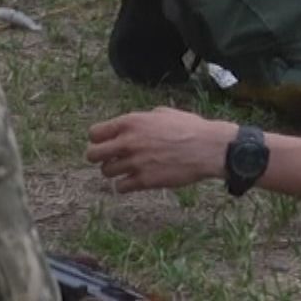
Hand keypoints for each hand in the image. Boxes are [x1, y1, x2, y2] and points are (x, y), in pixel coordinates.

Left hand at [86, 107, 232, 193]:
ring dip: (113, 171)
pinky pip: (120, 187)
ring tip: (126, 169)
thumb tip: (133, 125)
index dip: (98, 139)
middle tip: (109, 159)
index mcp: (131, 122)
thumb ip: (142, 119)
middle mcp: (128, 142)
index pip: (95, 133)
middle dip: (98, 157)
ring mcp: (135, 163)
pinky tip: (134, 181)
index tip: (105, 143)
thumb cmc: (189, 128)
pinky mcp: (144, 181)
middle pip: (92, 155)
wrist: (207, 148)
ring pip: (105, 172)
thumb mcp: (163, 113)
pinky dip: (124, 185)